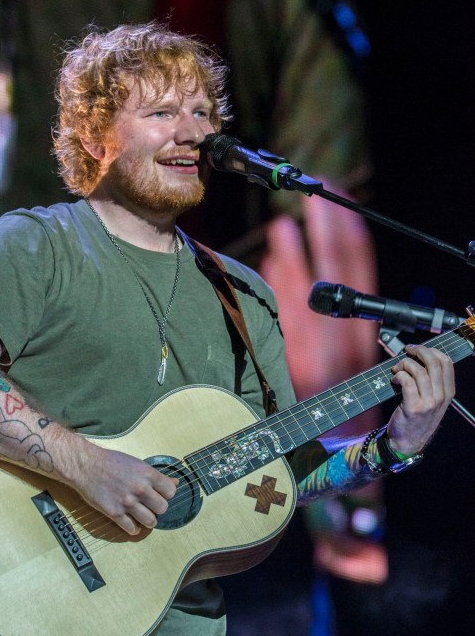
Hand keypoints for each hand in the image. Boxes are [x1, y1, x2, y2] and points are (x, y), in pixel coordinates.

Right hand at [73, 445, 176, 535]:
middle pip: (163, 508)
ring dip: (148, 520)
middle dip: (157, 508)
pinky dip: (133, 529)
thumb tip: (175, 482)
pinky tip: (130, 523)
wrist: (85, 465)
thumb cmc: (110, 461)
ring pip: (150, 521)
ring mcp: (128, 502)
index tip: (159, 495)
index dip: (166, 494)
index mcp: (147, 474)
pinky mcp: (115, 513)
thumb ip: (155, 475)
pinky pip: (131, 528)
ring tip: (142, 516)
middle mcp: (140, 489)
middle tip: (150, 505)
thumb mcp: (137, 463)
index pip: (171, 492)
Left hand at [259, 193, 378, 397]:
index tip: (337, 201)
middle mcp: (347, 328)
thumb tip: (281, 261)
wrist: (329, 440)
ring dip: (300, 250)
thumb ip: (311, 305)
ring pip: (315, 285)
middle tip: (318, 195)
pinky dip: (285, 281)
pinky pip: (292, 311)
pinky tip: (274, 256)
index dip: (347, 229)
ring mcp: (324, 341)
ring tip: (287, 220)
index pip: (359, 263)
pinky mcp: (302, 356)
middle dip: (328, 227)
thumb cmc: (332, 393)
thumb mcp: (334, 348)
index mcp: (362, 324)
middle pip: (340, 266)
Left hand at [386, 344, 454, 454]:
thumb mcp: (433, 402)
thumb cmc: (417, 419)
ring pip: (419, 371)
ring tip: (396, 369)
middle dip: (419, 351)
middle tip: (407, 351)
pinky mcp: (413, 407)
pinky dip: (399, 375)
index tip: (418, 349)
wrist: (408, 443)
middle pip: (434, 363)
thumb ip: (432, 383)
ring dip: (405, 364)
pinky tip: (394, 379)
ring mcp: (429, 403)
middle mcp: (441, 397)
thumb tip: (418, 358)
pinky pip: (407, 381)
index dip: (432, 350)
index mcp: (448, 393)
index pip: (447, 363)